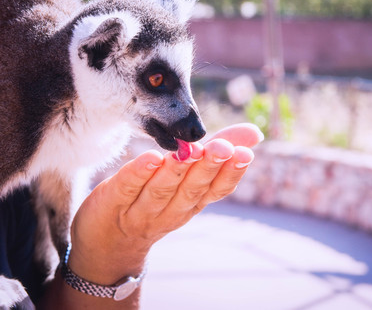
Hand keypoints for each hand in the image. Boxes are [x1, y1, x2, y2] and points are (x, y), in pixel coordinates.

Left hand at [68, 123, 262, 286]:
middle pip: (192, 189)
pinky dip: (139, 174)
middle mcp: (171, 210)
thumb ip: (216, 155)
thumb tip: (254, 133)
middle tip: (222, 148)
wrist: (110, 244)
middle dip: (208, 168)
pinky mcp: (112, 203)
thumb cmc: (157, 203)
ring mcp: (141, 210)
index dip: (231, 174)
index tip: (244, 154)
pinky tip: (151, 158)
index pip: (216, 190)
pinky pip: (127, 188)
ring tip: (191, 150)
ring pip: (162, 190)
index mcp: (192, 203)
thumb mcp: (189, 181)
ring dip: (178, 170)